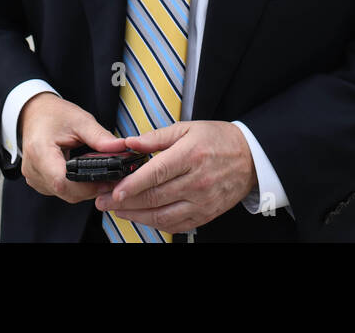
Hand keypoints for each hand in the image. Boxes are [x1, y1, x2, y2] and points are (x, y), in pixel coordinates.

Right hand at [18, 93, 127, 204]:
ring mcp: (34, 178)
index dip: (87, 185)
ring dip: (85, 189)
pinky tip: (87, 177)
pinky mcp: (38, 182)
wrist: (34, 114)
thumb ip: (99, 136)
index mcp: (39, 152)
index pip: (63, 181)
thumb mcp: (79, 119)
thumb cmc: (54, 114)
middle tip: (112, 178)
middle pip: (66, 191)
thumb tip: (121, 148)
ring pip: (65, 195)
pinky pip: (60, 192)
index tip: (108, 179)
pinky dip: (76, 187)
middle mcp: (33, 169)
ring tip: (101, 176)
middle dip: (91, 188)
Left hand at [95, 120, 256, 233]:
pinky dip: (156, 224)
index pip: (156, 174)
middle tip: (104, 201)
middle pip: (155, 197)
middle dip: (125, 202)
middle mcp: (197, 182)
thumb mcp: (187, 128)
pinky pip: (176, 225)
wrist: (250, 157)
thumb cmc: (218, 140)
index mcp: (190, 156)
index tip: (113, 191)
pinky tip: (142, 218)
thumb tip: (130, 143)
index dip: (132, 185)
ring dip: (136, 216)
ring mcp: (202, 201)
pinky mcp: (206, 214)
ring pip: (163, 216)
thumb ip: (156, 137)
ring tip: (117, 211)